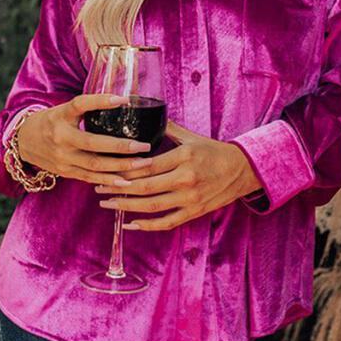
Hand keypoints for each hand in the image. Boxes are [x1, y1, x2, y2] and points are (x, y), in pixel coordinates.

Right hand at [16, 94, 152, 184]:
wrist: (23, 143)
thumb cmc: (51, 122)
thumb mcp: (63, 110)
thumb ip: (87, 108)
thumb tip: (123, 101)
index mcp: (60, 115)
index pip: (80, 104)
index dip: (101, 101)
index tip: (124, 100)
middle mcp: (60, 137)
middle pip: (93, 143)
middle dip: (121, 146)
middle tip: (144, 146)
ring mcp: (62, 157)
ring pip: (95, 164)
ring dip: (121, 166)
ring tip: (143, 164)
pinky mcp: (66, 171)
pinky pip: (90, 178)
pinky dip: (109, 180)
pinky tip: (127, 181)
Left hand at [94, 120, 262, 230]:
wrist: (242, 170)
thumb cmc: (214, 152)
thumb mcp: (192, 137)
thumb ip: (168, 129)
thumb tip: (146, 114)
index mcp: (184, 157)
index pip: (148, 165)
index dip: (125, 169)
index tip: (106, 168)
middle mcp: (186, 178)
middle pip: (145, 187)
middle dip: (118, 188)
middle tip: (98, 186)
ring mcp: (190, 198)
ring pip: (152, 206)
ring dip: (126, 207)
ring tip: (107, 203)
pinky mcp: (194, 212)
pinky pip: (166, 223)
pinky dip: (147, 226)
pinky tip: (129, 224)